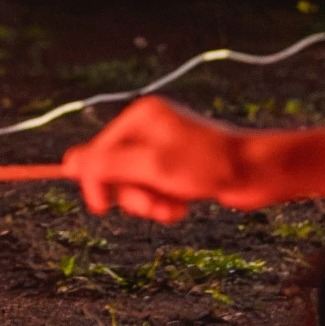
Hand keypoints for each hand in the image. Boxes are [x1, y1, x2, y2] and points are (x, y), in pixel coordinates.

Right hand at [64, 95, 252, 224]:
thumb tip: (67, 162)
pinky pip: (154, 189)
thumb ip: (107, 165)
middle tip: (152, 207)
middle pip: (116, 170)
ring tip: (172, 208)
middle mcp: (150, 128)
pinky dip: (164, 203)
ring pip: (135, 184)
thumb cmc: (207, 165)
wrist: (257, 173)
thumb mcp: (152, 167)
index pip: (99, 150)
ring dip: (150, 202)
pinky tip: (182, 206)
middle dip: (133, 195)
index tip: (100, 208)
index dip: (97, 180)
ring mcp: (164, 148)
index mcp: (141, 116)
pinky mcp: (177, 167)